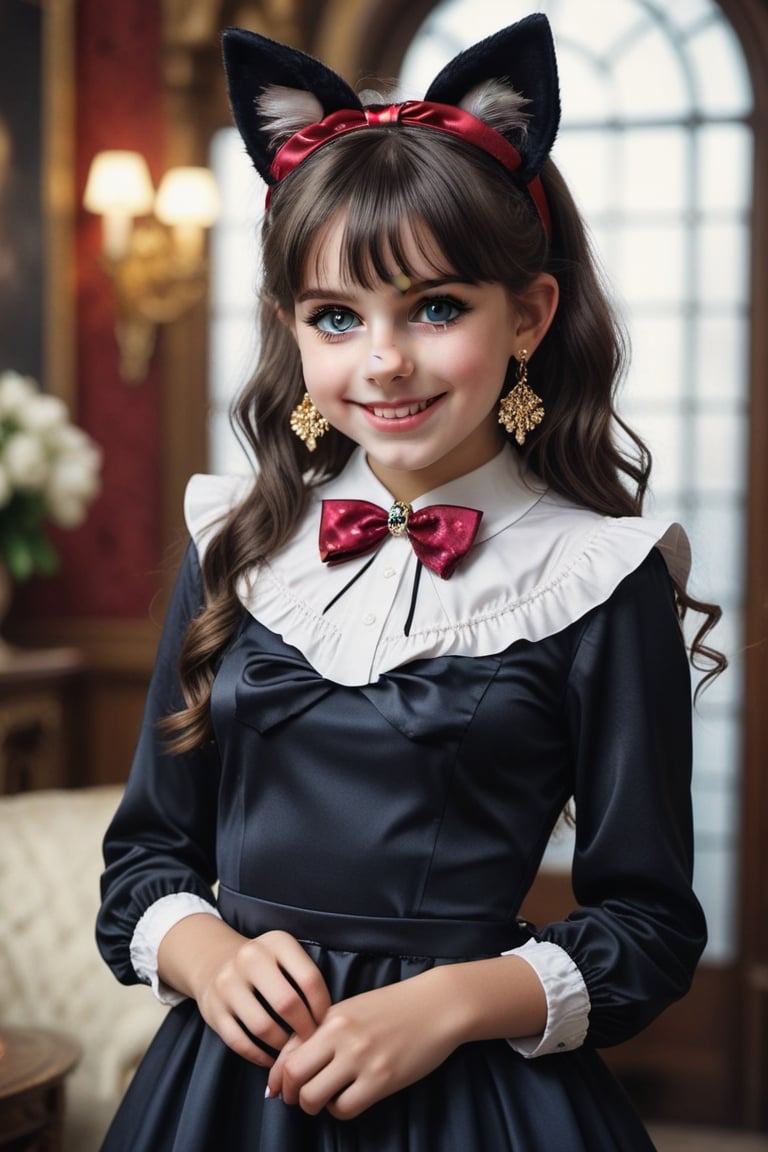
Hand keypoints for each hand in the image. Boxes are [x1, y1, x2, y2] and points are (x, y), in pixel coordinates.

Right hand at [159, 918, 331, 1067]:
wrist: (214, 960)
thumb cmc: (264, 964)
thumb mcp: (285, 955)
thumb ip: (305, 977)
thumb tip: (329, 1021)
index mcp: (276, 943)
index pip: (309, 978)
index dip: (322, 1007)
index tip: (325, 1023)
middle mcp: (250, 958)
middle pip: (287, 1003)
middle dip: (304, 1029)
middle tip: (311, 1042)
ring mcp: (228, 984)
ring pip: (262, 1027)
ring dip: (282, 1046)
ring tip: (292, 1051)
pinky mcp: (213, 1010)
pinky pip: (240, 1042)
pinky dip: (259, 1056)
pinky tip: (271, 1059)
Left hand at [267, 971, 455, 1118]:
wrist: (437, 1005)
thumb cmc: (393, 1007)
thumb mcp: (352, 1010)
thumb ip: (322, 1031)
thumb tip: (289, 1062)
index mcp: (331, 1016)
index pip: (287, 1050)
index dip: (276, 1076)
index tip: (276, 1088)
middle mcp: (341, 1035)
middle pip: (293, 1074)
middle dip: (290, 1093)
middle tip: (298, 1097)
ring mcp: (361, 1057)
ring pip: (313, 1096)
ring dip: (313, 1105)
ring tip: (325, 1100)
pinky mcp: (381, 1079)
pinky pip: (344, 1108)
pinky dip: (340, 1109)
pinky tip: (348, 1099)